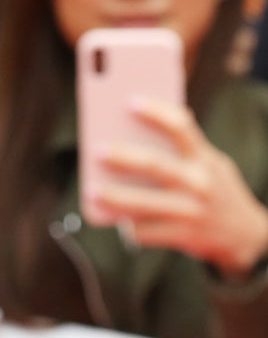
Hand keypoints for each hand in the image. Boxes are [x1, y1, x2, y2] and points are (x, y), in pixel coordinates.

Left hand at [93, 97, 267, 275]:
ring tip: (91, 190)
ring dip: (115, 197)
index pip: (181, 127)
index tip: (130, 102)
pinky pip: (146, 231)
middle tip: (97, 150)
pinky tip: (115, 221)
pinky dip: (128, 227)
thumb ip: (185, 146)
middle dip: (124, 157)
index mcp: (204, 158)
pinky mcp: (182, 235)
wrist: (246, 235)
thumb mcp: (211, 162)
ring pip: (145, 203)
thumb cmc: (215, 190)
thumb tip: (149, 118)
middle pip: (156, 165)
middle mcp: (199, 182)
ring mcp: (190, 211)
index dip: (156, 112)